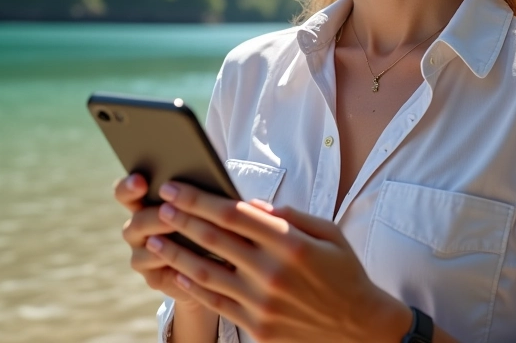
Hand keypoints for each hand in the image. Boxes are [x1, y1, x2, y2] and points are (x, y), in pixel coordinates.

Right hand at [113, 174, 207, 313]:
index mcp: (145, 202)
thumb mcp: (204, 200)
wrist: (217, 257)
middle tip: (170, 209)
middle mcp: (138, 227)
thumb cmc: (210, 218)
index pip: (125, 192)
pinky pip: (157, 272)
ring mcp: (143, 253)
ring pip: (147, 247)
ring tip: (181, 232)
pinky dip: (173, 263)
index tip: (140, 181)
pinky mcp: (154, 277)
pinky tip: (189, 260)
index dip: (128, 186)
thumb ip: (195, 190)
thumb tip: (203, 175)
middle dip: (155, 216)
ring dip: (164, 240)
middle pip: (138, 221)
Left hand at [145, 182, 412, 342]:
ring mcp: (263, 302)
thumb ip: (290, 216)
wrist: (360, 329)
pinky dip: (194, 286)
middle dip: (182, 218)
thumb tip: (252, 204)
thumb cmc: (344, 273)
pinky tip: (178, 271)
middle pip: (215, 238)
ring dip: (177, 252)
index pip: (234, 213)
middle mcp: (273, 271)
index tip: (177, 187)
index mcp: (292, 242)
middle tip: (159, 204)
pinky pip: (217, 303)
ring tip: (154, 238)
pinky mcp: (258, 328)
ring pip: (208, 271)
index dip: (201, 199)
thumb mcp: (329, 233)